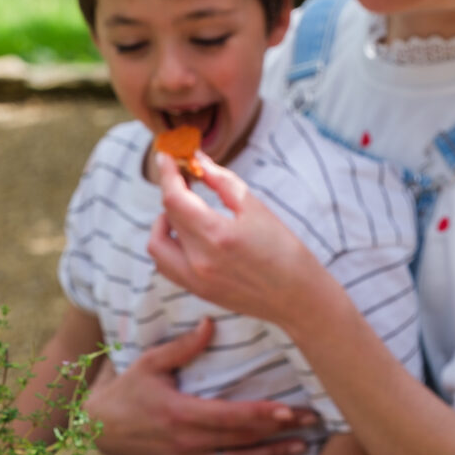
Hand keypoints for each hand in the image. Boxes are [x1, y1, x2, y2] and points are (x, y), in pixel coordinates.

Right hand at [86, 318, 316, 454]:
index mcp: (182, 413)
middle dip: (280, 431)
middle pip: (243, 439)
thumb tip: (211, 323)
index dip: (265, 414)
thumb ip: (183, 346)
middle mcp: (187, 443)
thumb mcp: (150, 362)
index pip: (234, 416)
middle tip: (312, 422)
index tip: (292, 410)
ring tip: (301, 448)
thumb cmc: (126, 390)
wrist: (96, 428)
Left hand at [149, 151, 320, 328]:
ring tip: (184, 211)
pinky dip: (167, 246)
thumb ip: (222, 182)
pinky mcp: (197, 291)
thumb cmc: (285, 251)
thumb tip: (199, 161)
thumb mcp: (256, 208)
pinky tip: (185, 236)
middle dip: (172, 191)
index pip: (174, 198)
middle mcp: (199, 260)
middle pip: (167, 216)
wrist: (297, 297)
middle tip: (186, 179)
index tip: (167, 157)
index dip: (167, 174)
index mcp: (216, 235)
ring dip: (163, 222)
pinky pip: (166, 266)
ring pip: (157, 245)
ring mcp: (195, 280)